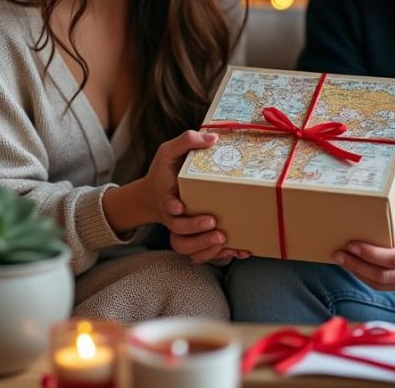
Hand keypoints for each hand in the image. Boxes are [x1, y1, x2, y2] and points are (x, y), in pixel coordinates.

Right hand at [142, 130, 250, 264]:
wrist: (155, 194)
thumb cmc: (165, 172)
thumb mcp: (168, 151)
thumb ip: (186, 141)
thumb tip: (213, 137)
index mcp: (168, 198)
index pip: (167, 206)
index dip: (172, 208)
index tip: (179, 206)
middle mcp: (174, 219)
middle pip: (179, 235)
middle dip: (195, 232)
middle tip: (213, 223)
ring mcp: (184, 232)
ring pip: (189, 250)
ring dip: (206, 248)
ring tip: (224, 239)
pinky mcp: (195, 239)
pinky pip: (204, 254)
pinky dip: (220, 255)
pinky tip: (239, 250)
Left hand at [332, 177, 394, 296]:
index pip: (393, 260)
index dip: (369, 255)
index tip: (352, 244)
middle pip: (383, 278)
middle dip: (357, 267)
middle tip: (338, 254)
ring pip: (385, 286)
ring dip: (361, 275)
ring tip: (343, 260)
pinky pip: (392, 288)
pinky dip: (373, 279)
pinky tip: (360, 267)